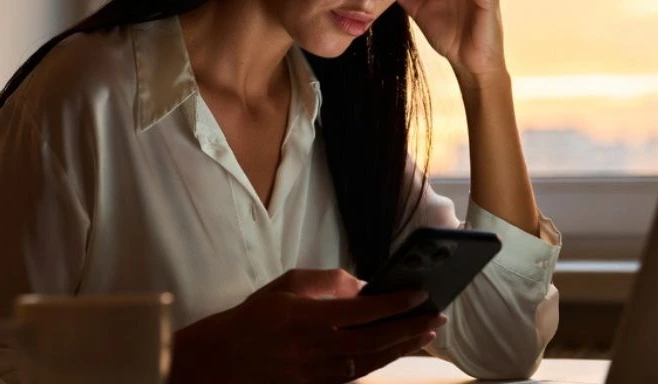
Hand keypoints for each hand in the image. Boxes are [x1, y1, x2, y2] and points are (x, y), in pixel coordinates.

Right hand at [166, 268, 446, 382]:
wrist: (222, 361)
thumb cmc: (256, 318)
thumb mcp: (287, 287)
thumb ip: (326, 283)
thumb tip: (363, 285)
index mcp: (306, 319)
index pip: (361, 311)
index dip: (394, 304)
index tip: (419, 295)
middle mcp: (315, 350)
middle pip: (374, 341)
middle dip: (409, 329)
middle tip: (436, 317)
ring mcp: (316, 374)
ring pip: (370, 362)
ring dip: (401, 347)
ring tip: (424, 333)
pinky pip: (356, 376)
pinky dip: (379, 362)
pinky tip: (396, 350)